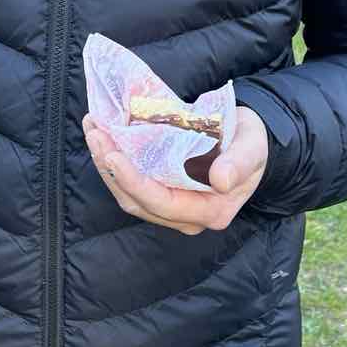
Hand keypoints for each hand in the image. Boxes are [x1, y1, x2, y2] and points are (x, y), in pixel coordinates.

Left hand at [83, 106, 268, 235]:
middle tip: (96, 133)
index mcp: (211, 211)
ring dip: (106, 164)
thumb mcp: (253, 148)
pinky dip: (113, 162)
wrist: (249, 143)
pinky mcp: (161, 193)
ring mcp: (172, 208)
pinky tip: (103, 135)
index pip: (163, 203)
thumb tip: (221, 180)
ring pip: (129, 195)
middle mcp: (187, 216)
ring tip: (93, 130)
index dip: (134, 182)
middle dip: (110, 170)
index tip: (114, 156)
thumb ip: (239, 164)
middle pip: (138, 201)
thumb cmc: (251, 144)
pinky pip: (131, 184)